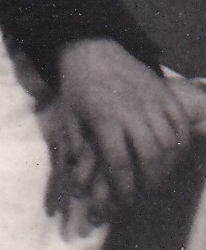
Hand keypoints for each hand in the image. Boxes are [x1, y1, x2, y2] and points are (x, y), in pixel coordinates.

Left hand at [54, 39, 195, 212]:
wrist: (92, 49)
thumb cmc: (77, 87)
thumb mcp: (68, 117)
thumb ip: (76, 147)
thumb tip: (77, 178)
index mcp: (105, 119)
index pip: (120, 162)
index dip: (125, 186)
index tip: (126, 200)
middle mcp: (132, 112)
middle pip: (151, 155)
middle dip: (151, 181)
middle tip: (146, 194)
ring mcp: (152, 101)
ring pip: (170, 141)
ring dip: (168, 165)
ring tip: (160, 179)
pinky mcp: (165, 93)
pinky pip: (180, 123)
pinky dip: (182, 142)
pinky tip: (175, 156)